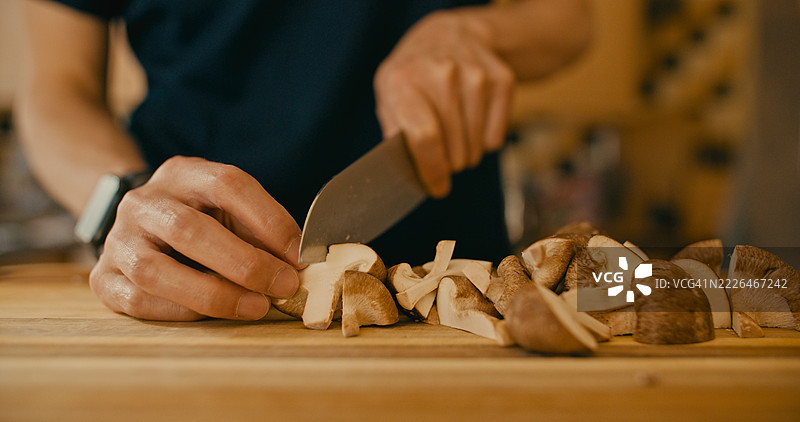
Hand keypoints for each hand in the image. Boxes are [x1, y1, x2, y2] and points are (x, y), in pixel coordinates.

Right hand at [89, 157, 301, 320]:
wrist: (141, 229)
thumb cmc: (203, 222)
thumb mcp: (232, 213)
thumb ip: (263, 233)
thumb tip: (298, 264)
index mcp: (184, 174)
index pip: (228, 184)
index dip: (268, 219)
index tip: (298, 253)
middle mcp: (144, 202)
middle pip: (189, 229)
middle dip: (245, 263)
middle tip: (283, 285)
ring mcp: (118, 239)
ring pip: (156, 269)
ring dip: (213, 293)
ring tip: (255, 306)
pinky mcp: (103, 277)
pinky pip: (138, 299)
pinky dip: (180, 311)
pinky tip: (210, 316)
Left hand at [374, 10, 514, 197]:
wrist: (450, 33)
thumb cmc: (413, 75)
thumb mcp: (390, 95)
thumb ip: (394, 134)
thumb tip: (409, 176)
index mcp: (403, 80)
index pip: (424, 137)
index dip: (432, 172)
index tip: (436, 188)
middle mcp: (441, 72)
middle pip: (453, 149)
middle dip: (447, 165)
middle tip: (441, 156)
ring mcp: (475, 73)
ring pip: (476, 147)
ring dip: (466, 155)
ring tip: (455, 137)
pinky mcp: (502, 79)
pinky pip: (496, 137)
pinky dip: (485, 141)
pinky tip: (473, 122)